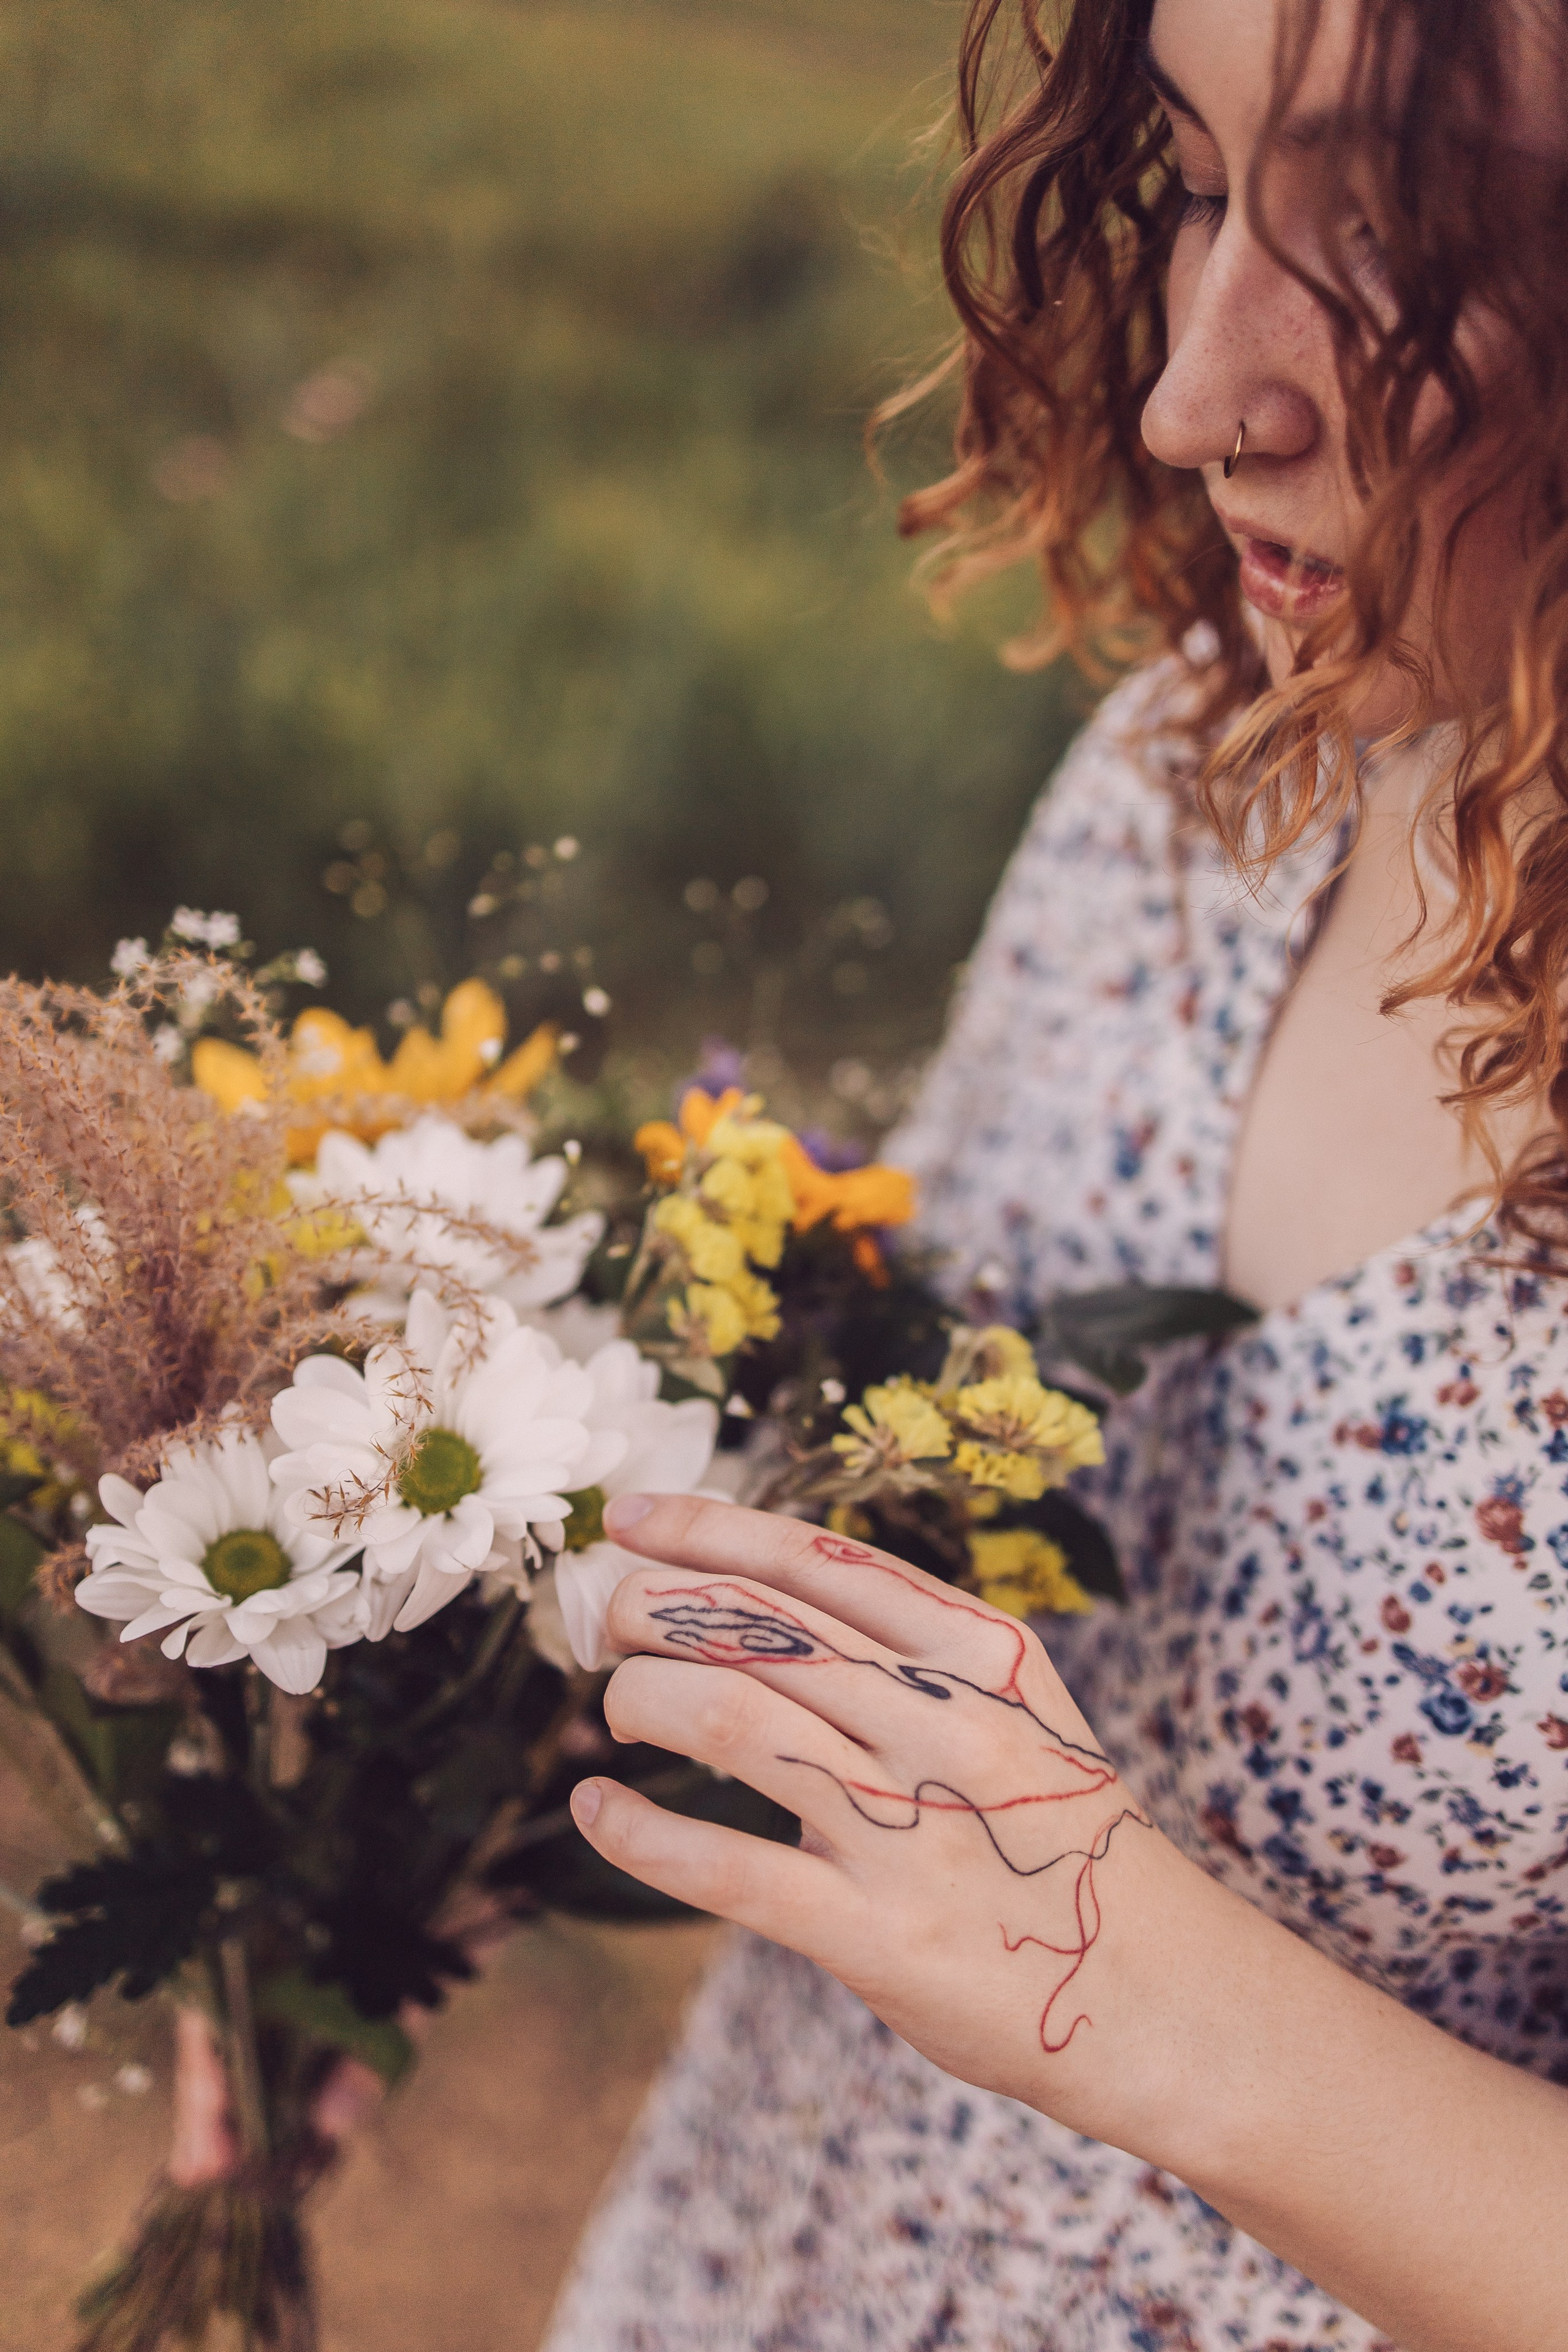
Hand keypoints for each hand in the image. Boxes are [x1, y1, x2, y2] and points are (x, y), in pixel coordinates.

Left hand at [569, 1495, 1223, 2157]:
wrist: (1158, 1993)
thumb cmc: (1060, 1835)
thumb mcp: (1016, 1708)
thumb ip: (909, 1654)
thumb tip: (754, 1601)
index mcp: (979, 1652)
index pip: (815, 1559)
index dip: (707, 1528)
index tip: (632, 1522)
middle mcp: (945, 1722)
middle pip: (757, 1626)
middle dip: (652, 1608)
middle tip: (606, 1624)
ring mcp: (911, 1827)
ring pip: (731, 1718)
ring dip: (640, 1699)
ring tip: (615, 1707)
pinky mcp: (875, 1934)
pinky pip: (728, 1868)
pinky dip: (641, 1834)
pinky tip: (597, 1812)